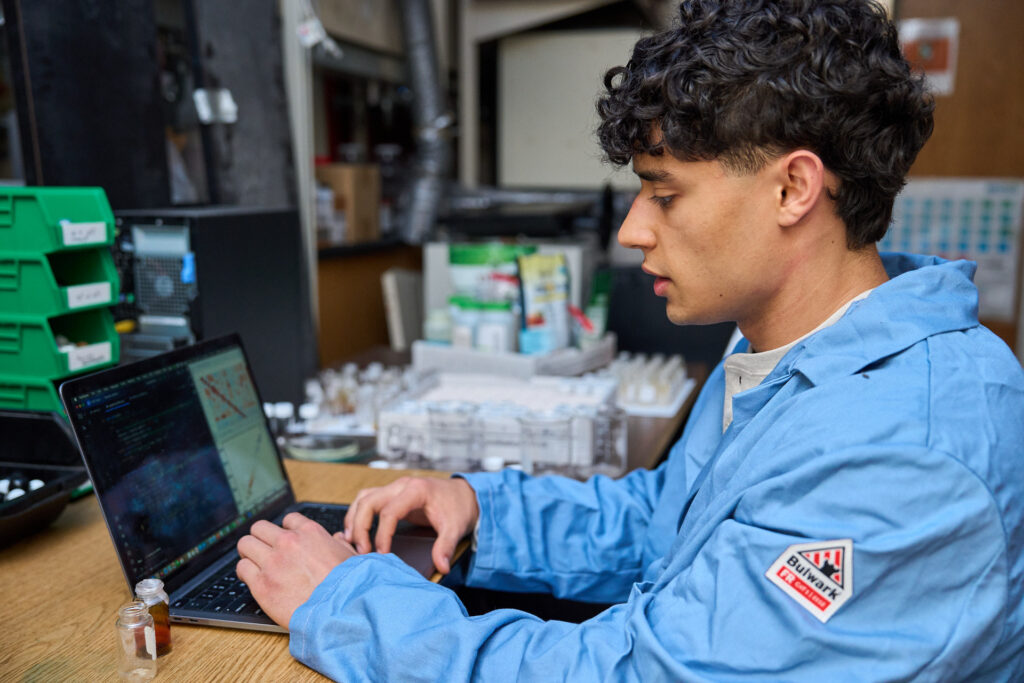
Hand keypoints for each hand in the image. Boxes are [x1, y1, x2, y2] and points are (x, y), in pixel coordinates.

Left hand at [236, 512, 355, 627]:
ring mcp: (272, 562)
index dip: (286, 531)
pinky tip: (251, 578)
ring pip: (245, 544)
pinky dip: (245, 572)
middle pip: (259, 527)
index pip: (288, 519)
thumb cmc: (348, 585)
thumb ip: (339, 544)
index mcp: (310, 532)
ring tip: (254, 563)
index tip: (285, 541)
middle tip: (263, 550)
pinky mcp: (261, 584)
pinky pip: (242, 568)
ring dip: (249, 553)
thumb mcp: (351, 556)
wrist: (338, 610)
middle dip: (261, 538)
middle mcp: (288, 543)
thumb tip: (337, 539)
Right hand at [343, 476, 478, 574]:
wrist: (465, 495)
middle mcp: (402, 486)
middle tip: (361, 550)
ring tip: (351, 541)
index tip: (382, 554)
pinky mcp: (392, 494)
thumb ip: (446, 547)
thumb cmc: (459, 508)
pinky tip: (356, 531)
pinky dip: (358, 514)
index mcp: (416, 490)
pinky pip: (368, 499)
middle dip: (360, 526)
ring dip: (355, 518)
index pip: (390, 511)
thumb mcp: (456, 528)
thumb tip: (441, 567)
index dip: (382, 535)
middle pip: (369, 501)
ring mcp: (395, 488)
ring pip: (364, 498)